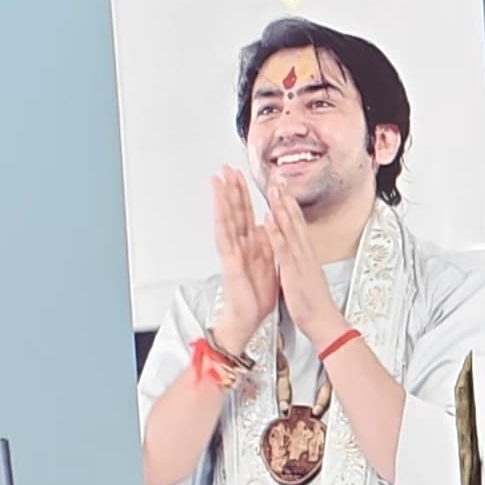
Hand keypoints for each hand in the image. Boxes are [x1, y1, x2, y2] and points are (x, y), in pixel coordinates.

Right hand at [207, 170, 275, 352]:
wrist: (250, 317)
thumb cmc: (256, 294)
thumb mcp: (267, 262)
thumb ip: (265, 243)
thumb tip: (266, 225)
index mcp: (251, 244)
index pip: (246, 212)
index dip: (244, 193)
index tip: (241, 175)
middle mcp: (240, 245)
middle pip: (234, 211)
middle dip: (231, 189)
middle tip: (226, 168)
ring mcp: (233, 253)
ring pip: (226, 220)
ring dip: (222, 201)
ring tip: (218, 181)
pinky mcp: (231, 264)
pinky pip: (226, 242)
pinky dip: (225, 226)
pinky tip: (221, 212)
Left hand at [257, 187, 346, 343]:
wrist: (324, 322)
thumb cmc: (314, 304)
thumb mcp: (306, 276)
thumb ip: (300, 261)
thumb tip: (294, 252)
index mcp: (306, 255)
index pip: (297, 224)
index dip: (290, 205)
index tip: (284, 189)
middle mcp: (304, 253)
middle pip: (295, 221)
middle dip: (286, 199)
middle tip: (279, 179)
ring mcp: (300, 260)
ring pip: (290, 229)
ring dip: (281, 208)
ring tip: (274, 190)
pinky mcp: (293, 271)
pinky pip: (283, 248)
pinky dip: (276, 232)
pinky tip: (269, 219)